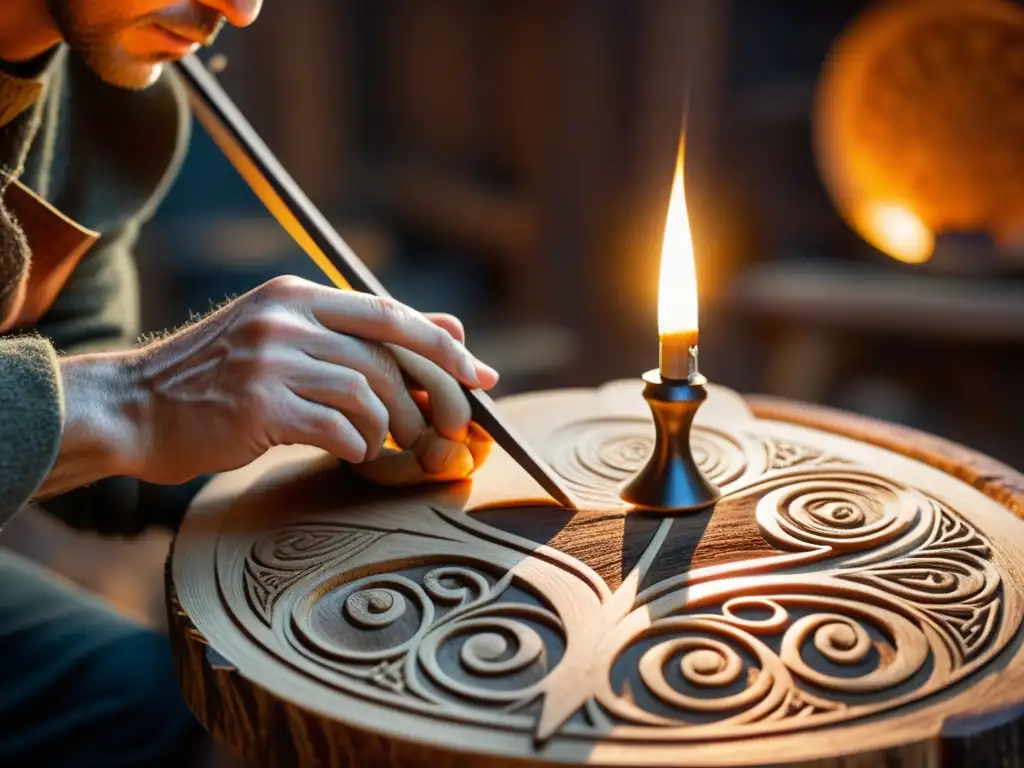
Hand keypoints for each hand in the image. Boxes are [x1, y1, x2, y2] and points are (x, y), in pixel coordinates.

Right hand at [106, 276, 497, 484]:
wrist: (134, 408)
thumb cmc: (219, 380)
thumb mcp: (288, 338)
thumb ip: (364, 333)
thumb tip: (452, 328)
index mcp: (298, 296)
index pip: (392, 314)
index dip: (443, 347)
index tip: (480, 377)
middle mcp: (286, 319)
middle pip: (388, 357)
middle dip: (430, 398)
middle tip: (444, 430)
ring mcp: (270, 360)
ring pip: (368, 394)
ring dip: (392, 429)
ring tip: (387, 445)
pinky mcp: (258, 405)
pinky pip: (338, 428)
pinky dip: (358, 446)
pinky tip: (352, 453)